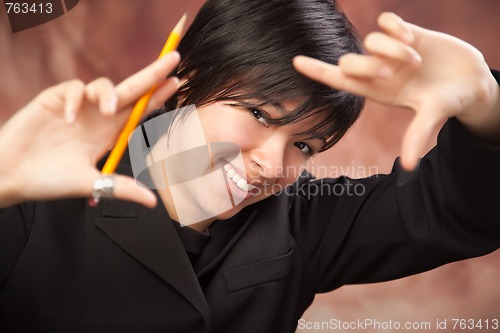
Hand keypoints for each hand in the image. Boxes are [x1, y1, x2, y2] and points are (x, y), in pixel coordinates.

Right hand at [0, 52, 180, 207]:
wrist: (11, 176)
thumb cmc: (49, 180)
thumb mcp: (93, 184)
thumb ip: (122, 189)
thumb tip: (153, 202)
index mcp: (109, 133)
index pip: (139, 111)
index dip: (157, 96)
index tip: (177, 82)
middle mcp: (98, 116)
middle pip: (130, 90)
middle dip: (152, 74)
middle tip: (174, 59)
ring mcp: (78, 106)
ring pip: (103, 85)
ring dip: (109, 94)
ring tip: (108, 111)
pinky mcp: (55, 99)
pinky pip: (72, 89)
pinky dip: (74, 100)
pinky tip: (67, 119)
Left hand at [293, 12, 499, 169]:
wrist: (471, 80)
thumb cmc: (449, 100)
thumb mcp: (434, 114)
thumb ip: (418, 134)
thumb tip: (409, 167)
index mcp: (377, 92)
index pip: (339, 80)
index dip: (317, 71)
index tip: (295, 62)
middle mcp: (379, 70)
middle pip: (350, 61)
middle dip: (369, 65)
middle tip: (397, 72)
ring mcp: (390, 51)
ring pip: (370, 40)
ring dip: (393, 49)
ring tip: (417, 60)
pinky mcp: (405, 32)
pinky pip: (386, 21)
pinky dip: (396, 27)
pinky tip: (412, 37)